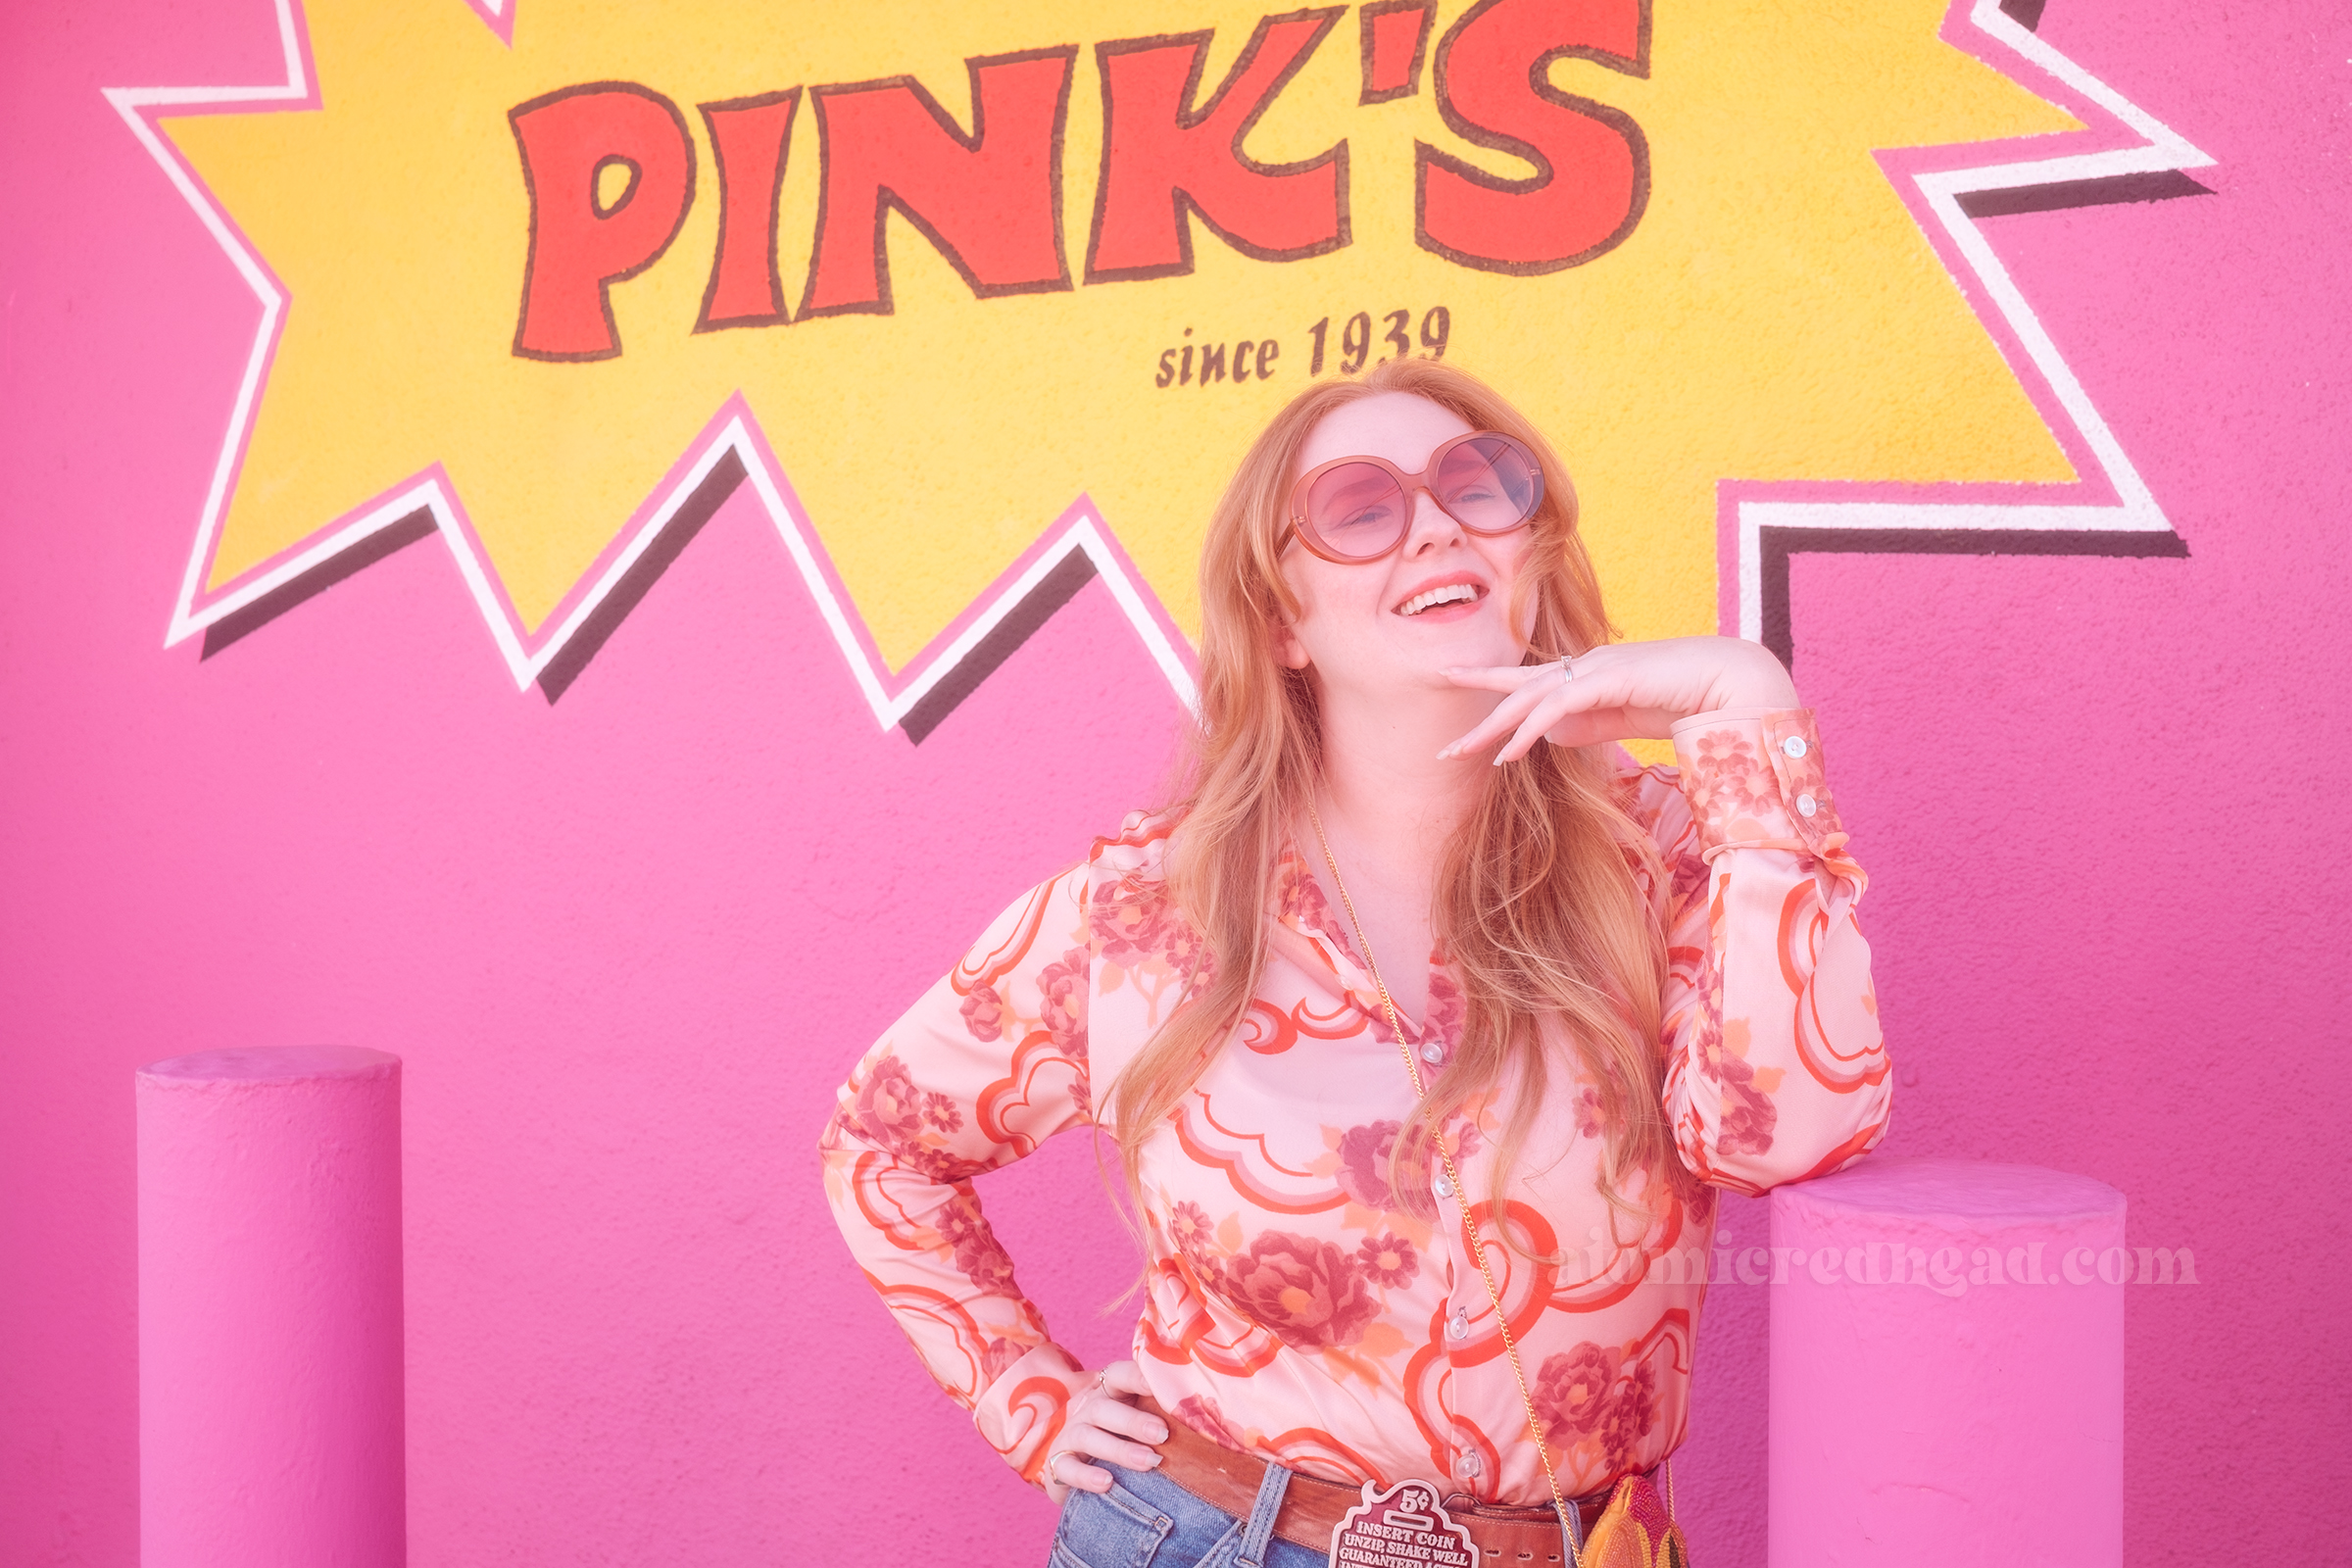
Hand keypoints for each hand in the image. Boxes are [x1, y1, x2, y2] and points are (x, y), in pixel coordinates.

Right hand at [1042, 1360, 1165, 1502]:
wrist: (1075, 1464)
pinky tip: (1108, 1483)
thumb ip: (1167, 1415)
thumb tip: (1215, 1419)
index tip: (1164, 1384)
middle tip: (1164, 1434)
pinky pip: (1067, 1467)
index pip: (1120, 1373)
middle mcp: (1088, 1408)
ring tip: (1149, 1462)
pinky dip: (1087, 1475)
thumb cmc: (1121, 1437)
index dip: (1139, 1376)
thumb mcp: (1141, 1419)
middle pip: (1105, 1406)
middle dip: (1134, 1420)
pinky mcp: (1058, 1464)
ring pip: (1089, 1435)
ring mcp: (1071, 1435)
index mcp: (1110, 1391)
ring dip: (1119, 1449)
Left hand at [1437, 636, 1798, 761]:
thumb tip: (1550, 737)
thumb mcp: (1623, 721)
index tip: (1453, 681)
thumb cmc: (1687, 702)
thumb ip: (1588, 726)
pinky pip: (1557, 707)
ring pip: (1530, 697)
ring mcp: (1597, 669)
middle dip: (1479, 713)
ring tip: (1462, 753)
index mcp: (1590, 673)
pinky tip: (1509, 752)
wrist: (1735, 683)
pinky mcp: (1608, 679)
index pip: (1531, 677)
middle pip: (1519, 687)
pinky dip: (1529, 730)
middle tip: (1443, 744)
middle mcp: (1587, 666)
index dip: (1490, 681)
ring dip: (1494, 728)